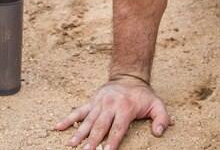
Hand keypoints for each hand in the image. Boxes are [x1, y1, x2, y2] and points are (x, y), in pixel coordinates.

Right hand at [53, 76, 168, 149]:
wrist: (128, 76)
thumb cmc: (143, 96)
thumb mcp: (157, 105)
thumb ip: (161, 119)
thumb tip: (158, 133)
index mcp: (125, 108)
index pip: (118, 128)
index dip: (112, 141)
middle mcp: (110, 106)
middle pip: (100, 126)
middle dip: (92, 140)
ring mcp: (98, 104)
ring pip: (87, 120)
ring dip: (79, 133)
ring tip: (71, 145)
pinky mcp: (91, 102)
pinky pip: (78, 111)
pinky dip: (67, 119)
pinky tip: (58, 127)